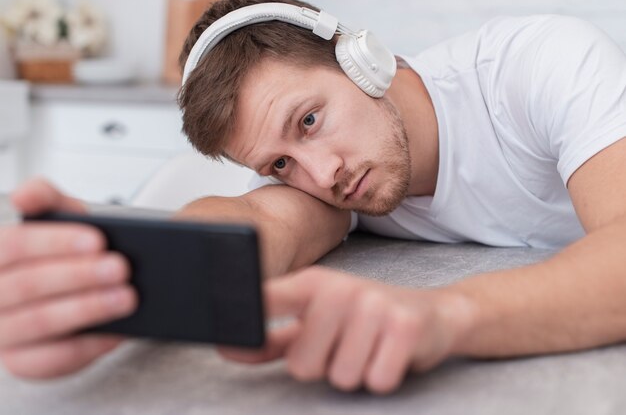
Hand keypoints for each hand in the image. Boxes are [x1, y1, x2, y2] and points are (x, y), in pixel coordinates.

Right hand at [0, 179, 136, 378]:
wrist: (81, 287)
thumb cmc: (67, 249)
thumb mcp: (60, 216)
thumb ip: (45, 197)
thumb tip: (25, 196)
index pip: (12, 245)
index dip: (54, 242)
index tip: (98, 241)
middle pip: (27, 285)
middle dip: (79, 276)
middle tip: (121, 268)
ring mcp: (1, 331)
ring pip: (38, 323)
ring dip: (87, 309)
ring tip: (128, 297)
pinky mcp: (21, 361)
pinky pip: (50, 360)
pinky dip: (86, 347)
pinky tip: (116, 332)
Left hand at [219, 266, 471, 393]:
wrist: (433, 314)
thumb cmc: (366, 319)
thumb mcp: (317, 321)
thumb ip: (272, 339)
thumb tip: (226, 348)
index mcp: (314, 283)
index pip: (265, 301)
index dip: (244, 321)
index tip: (224, 330)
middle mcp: (342, 288)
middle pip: (302, 364)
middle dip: (323, 366)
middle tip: (344, 346)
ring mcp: (375, 305)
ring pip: (340, 376)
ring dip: (355, 372)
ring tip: (368, 349)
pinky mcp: (405, 328)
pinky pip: (375, 380)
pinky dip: (382, 377)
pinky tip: (389, 354)